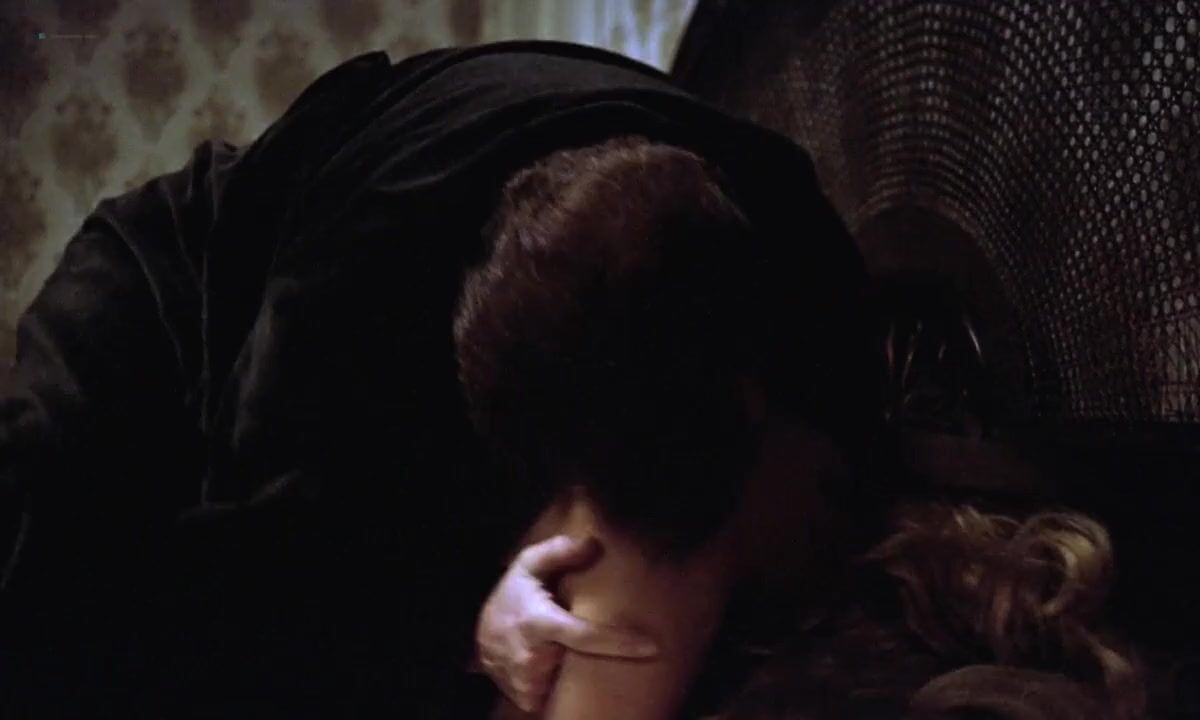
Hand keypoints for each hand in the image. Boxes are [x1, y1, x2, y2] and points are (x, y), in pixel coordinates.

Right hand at [477, 534, 658, 712]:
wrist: (477, 635)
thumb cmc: (509, 598)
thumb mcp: (526, 567)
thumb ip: (558, 552)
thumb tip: (594, 544)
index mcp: (538, 623)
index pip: (586, 637)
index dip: (620, 643)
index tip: (653, 647)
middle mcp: (533, 658)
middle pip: (583, 661)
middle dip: (597, 653)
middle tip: (600, 638)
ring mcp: (529, 683)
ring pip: (572, 679)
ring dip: (575, 666)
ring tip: (565, 648)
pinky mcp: (528, 698)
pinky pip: (557, 694)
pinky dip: (561, 681)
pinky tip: (554, 665)